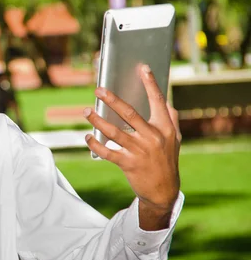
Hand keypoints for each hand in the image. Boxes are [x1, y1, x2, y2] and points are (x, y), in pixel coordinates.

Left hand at [83, 64, 180, 229]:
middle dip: (112, 100)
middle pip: (130, 114)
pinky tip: (87, 137)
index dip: (150, 84)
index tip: (142, 68)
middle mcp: (153, 137)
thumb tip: (166, 102)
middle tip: (98, 90)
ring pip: (114, 132)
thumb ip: (170, 120)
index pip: (158, 101)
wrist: (163, 191)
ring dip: (97, 120)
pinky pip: (107, 152)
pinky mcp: (128, 164)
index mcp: (165, 128)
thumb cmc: (166, 160)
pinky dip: (95, 144)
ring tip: (86, 111)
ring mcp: (140, 151)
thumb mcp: (174, 140)